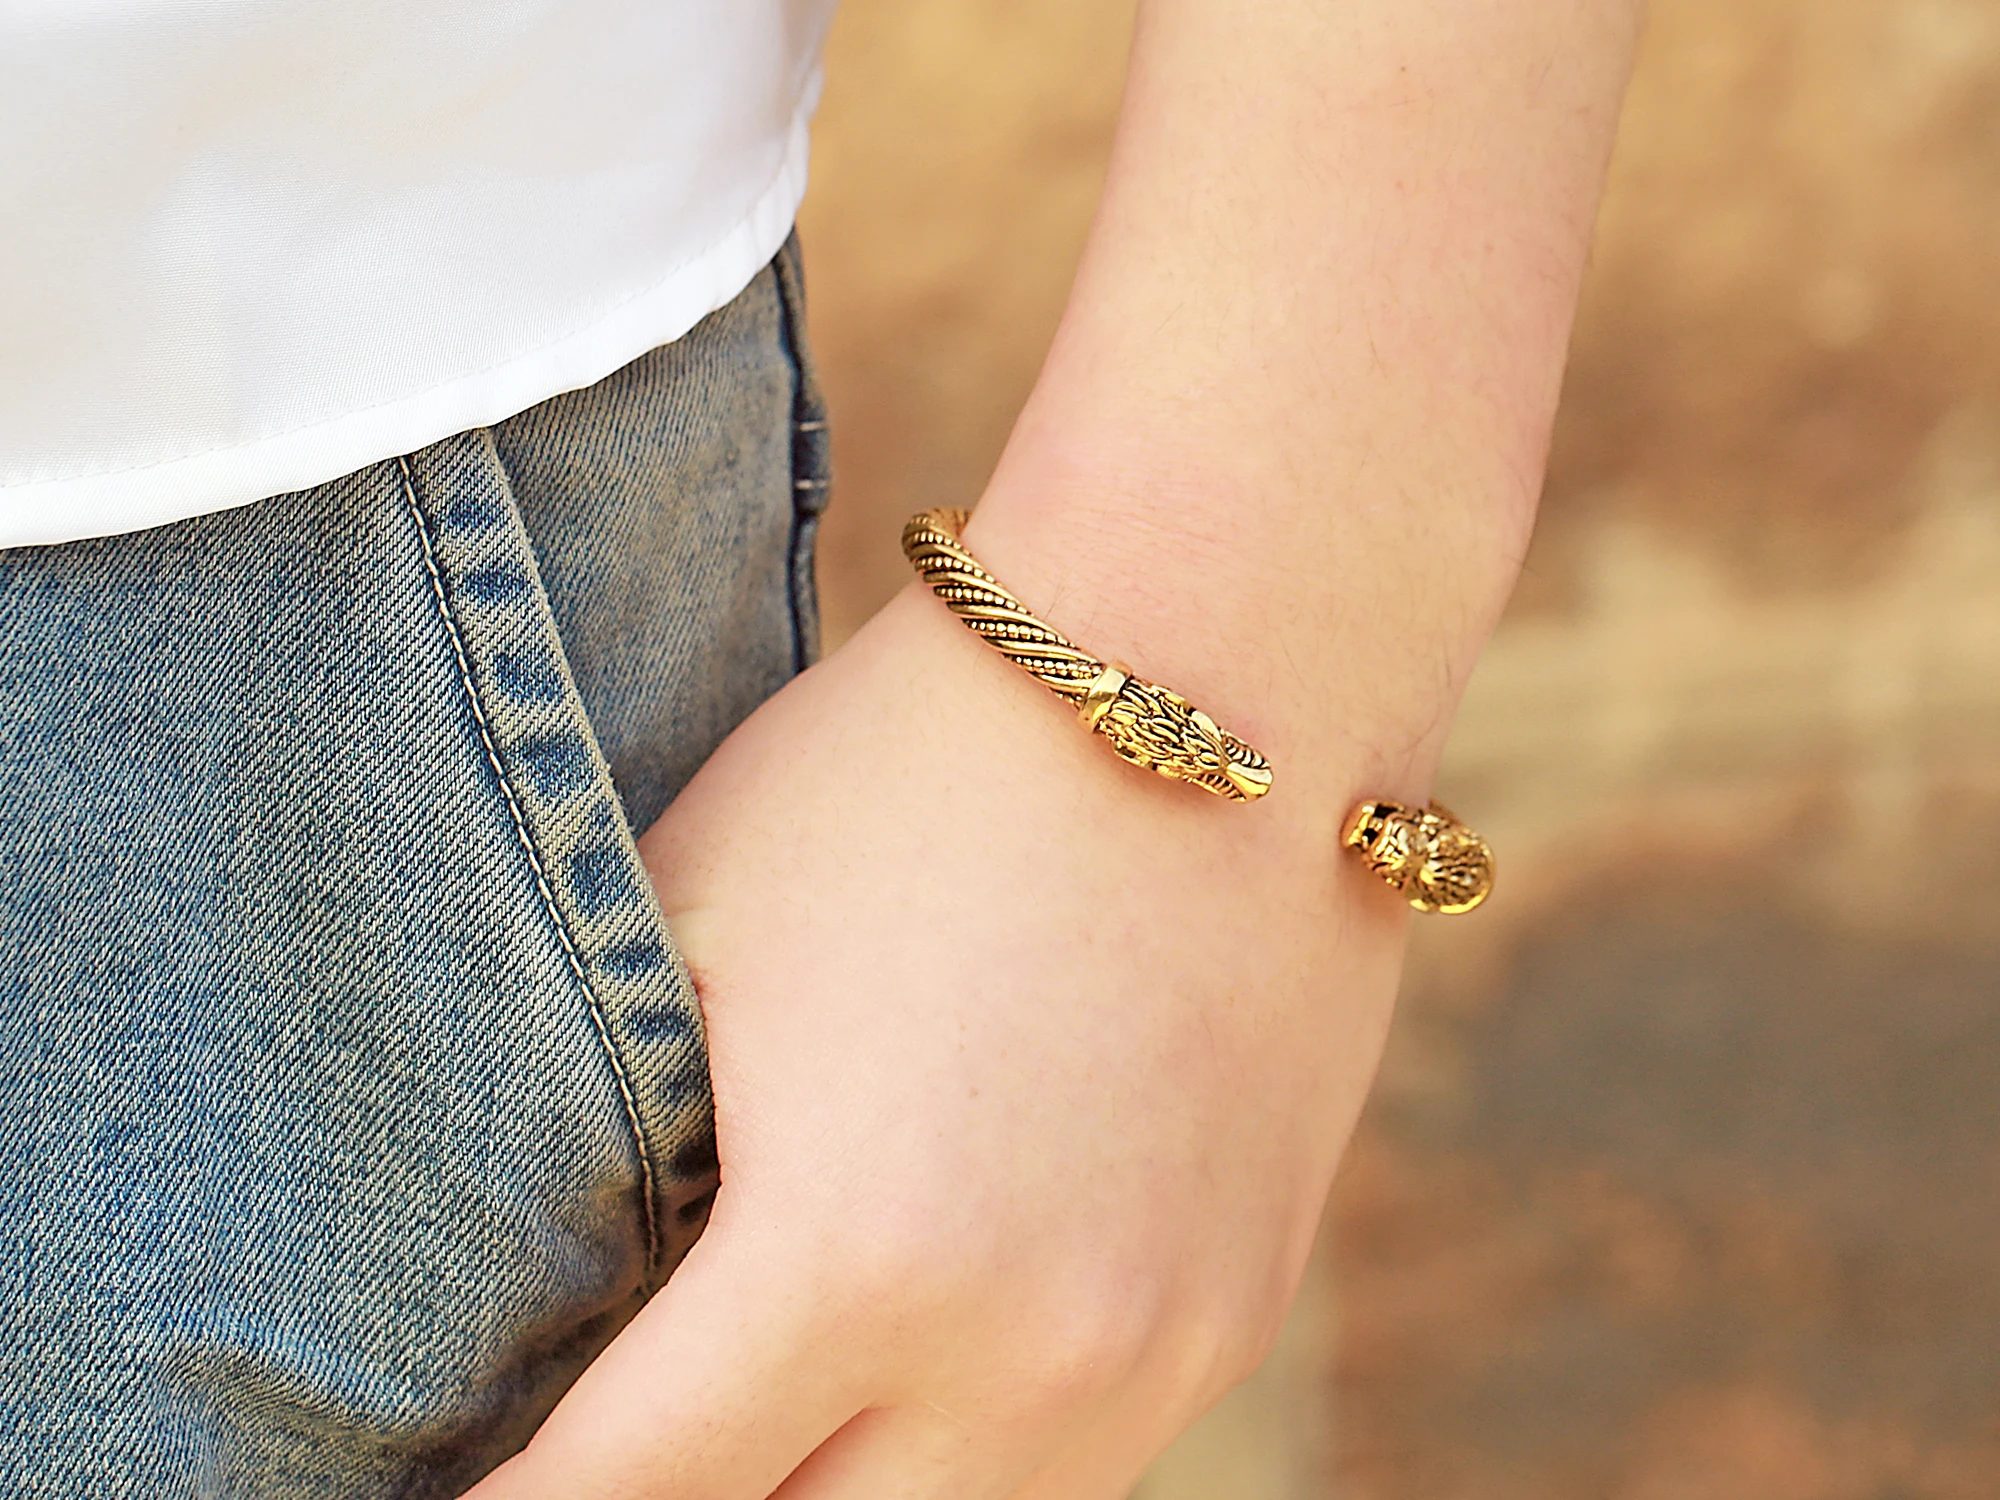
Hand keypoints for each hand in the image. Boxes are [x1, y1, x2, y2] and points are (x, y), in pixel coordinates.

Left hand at [462, 583, 1413, 1499]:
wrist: (1221, 670)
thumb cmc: (916, 774)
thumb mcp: (688, 928)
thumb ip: (597, 1155)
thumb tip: (545, 1299)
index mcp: (856, 1251)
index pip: (626, 1499)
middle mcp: (1032, 1351)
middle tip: (623, 1435)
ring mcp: (1163, 1349)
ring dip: (836, 1489)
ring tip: (764, 1401)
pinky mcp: (1245, 1308)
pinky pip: (1075, 1462)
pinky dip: (970, 1447)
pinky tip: (920, 1348)